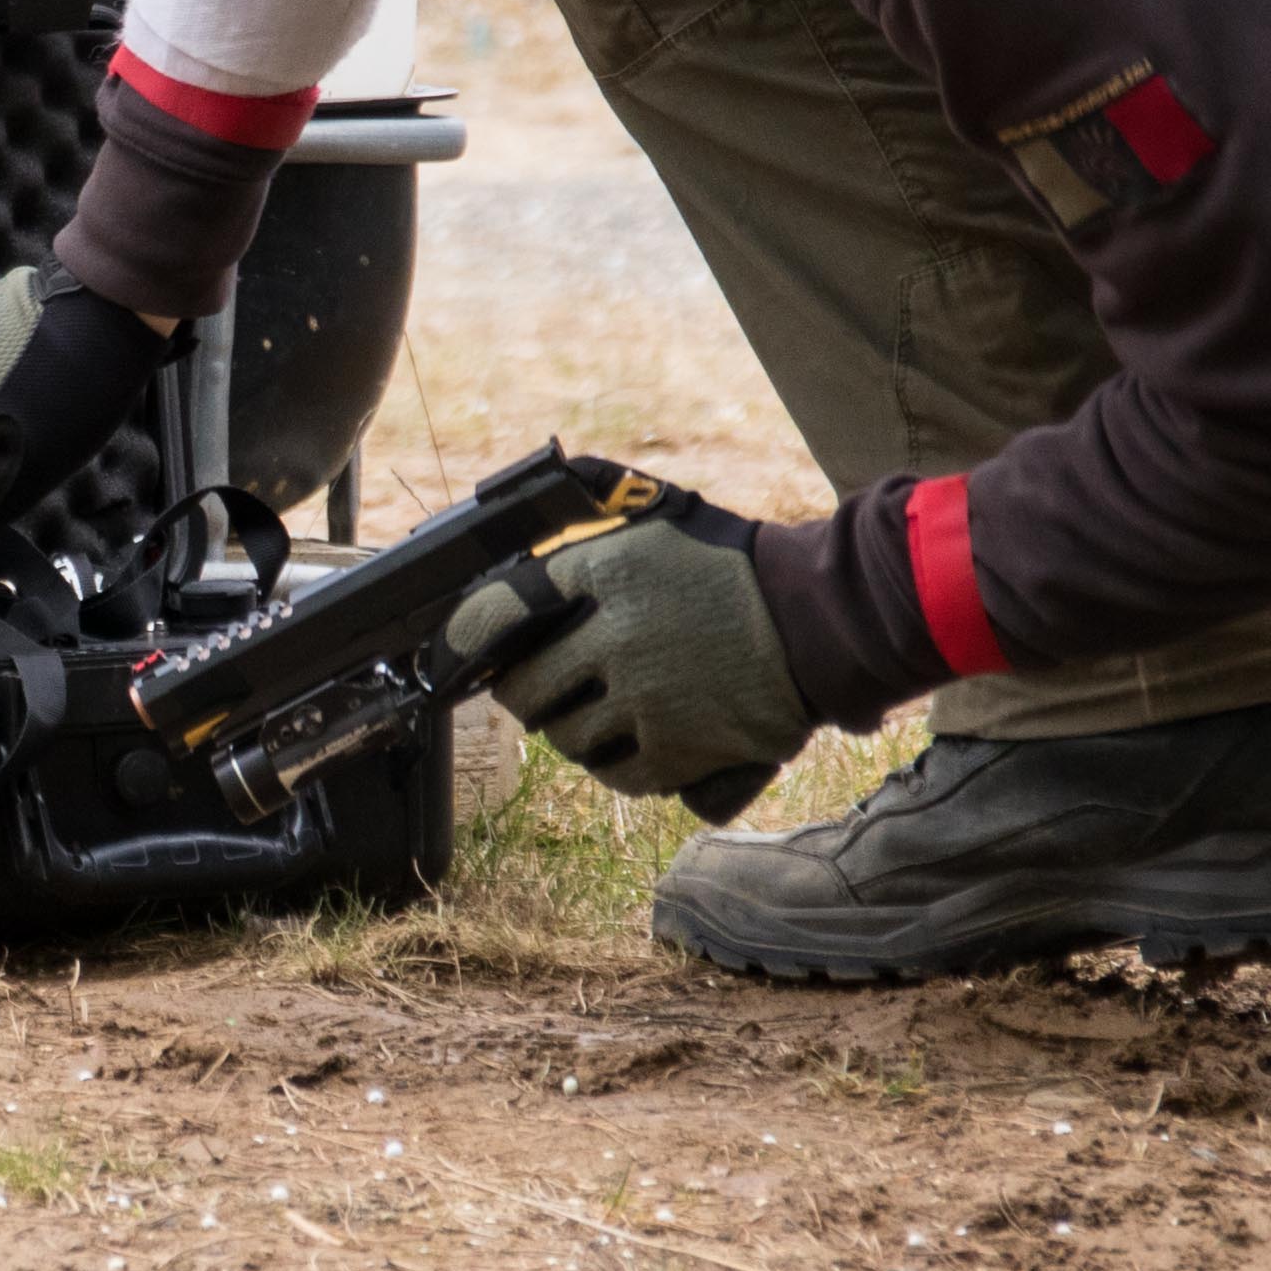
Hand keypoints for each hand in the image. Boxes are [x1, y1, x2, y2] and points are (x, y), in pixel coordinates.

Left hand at [443, 502, 803, 823]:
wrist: (816, 621)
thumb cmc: (731, 566)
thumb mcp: (654, 519)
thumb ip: (590, 508)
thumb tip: (530, 496)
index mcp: (605, 574)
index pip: (497, 611)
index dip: (463, 637)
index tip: (454, 653)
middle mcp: (617, 640)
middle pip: (523, 690)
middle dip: (523, 689)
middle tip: (540, 683)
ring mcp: (646, 701)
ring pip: (566, 739)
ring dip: (570, 729)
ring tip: (592, 710)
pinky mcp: (678, 751)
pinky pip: (615, 775)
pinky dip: (613, 763)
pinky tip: (626, 740)